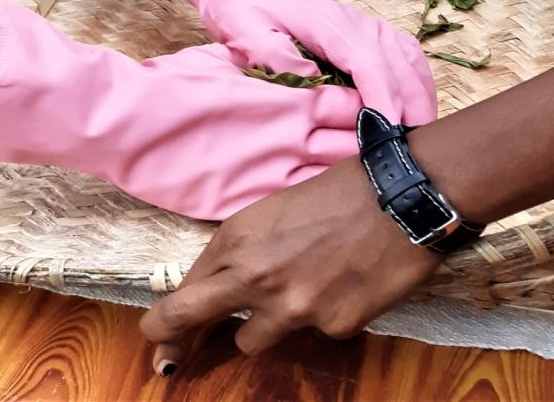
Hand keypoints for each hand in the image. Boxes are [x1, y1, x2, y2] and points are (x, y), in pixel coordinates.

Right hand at [132, 42, 364, 218]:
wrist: (126, 123)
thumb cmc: (172, 83)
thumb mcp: (227, 60)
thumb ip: (268, 67)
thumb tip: (298, 68)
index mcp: (288, 103)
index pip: (352, 110)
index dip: (367, 113)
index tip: (375, 117)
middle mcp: (288, 144)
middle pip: (350, 153)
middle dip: (365, 154)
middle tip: (378, 161)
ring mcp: (268, 181)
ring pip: (326, 189)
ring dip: (341, 189)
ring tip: (353, 195)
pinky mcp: (245, 209)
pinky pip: (287, 215)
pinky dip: (302, 215)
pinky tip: (308, 218)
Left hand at [141, 153, 439, 367]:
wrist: (397, 201)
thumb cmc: (335, 195)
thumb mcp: (272, 212)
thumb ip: (244, 251)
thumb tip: (227, 285)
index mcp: (236, 239)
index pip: (188, 287)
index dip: (170, 313)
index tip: (156, 328)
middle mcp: (254, 277)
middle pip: (191, 317)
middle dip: (170, 339)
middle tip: (161, 359)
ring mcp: (293, 309)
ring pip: (252, 341)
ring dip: (262, 327)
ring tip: (295, 294)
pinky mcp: (331, 328)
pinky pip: (313, 332)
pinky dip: (321, 316)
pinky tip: (344, 286)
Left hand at [200, 0, 436, 125]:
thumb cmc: (243, 8)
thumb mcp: (245, 30)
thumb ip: (276, 55)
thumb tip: (314, 81)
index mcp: (326, 22)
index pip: (367, 62)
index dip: (382, 99)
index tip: (386, 134)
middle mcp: (355, 21)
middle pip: (397, 67)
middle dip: (409, 110)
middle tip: (407, 155)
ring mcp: (368, 24)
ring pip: (409, 63)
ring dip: (420, 101)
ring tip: (417, 143)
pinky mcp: (372, 32)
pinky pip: (408, 57)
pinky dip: (419, 86)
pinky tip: (417, 113)